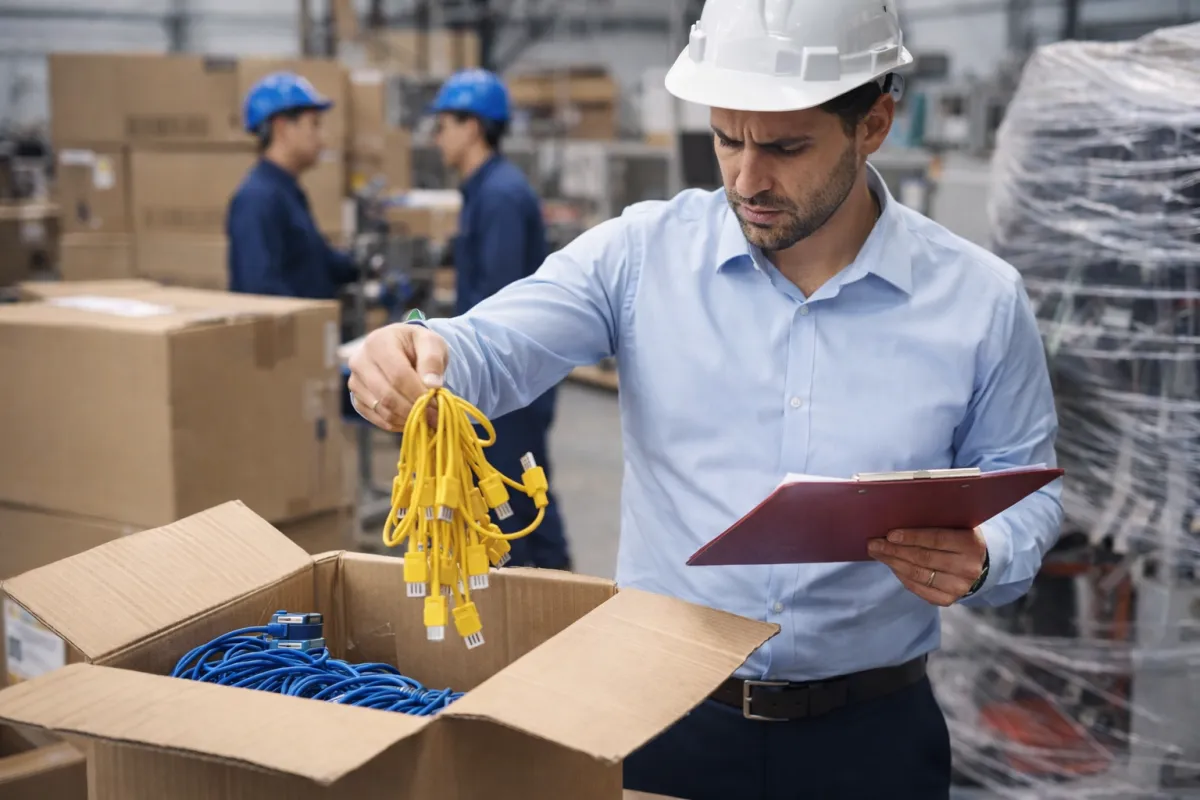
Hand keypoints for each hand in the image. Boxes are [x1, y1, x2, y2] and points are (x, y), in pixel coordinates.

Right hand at [347, 323, 447, 431]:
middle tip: (435, 418)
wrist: (400, 348)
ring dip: (406, 418)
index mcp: (377, 343)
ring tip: (427, 418)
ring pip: (382, 409)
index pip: (398, 375)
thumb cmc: (417, 345)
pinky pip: (376, 418)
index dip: (418, 393)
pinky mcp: (356, 398)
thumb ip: (433, 361)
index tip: (437, 404)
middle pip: (387, 395)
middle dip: (414, 409)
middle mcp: (360, 362)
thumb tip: (433, 385)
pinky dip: (396, 423)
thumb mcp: (431, 343)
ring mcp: (355, 382)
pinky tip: (412, 419)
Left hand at [867, 528, 986, 606]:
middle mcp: (967, 568)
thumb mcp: (955, 525)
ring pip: (918, 574)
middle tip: (874, 543)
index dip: (911, 537)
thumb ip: (934, 522)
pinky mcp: (948, 600)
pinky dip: (901, 576)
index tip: (889, 534)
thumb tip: (898, 520)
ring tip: (877, 553)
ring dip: (893, 563)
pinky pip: (918, 588)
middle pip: (923, 558)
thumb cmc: (959, 537)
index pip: (936, 539)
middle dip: (894, 550)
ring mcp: (959, 587)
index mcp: (970, 544)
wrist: (979, 564)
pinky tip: (892, 566)